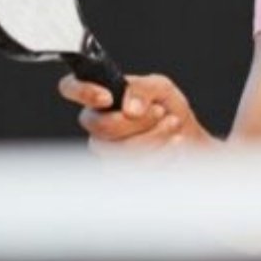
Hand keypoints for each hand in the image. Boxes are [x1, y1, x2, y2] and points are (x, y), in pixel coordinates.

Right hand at [58, 72, 217, 153]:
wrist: (189, 142)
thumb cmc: (169, 111)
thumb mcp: (161, 88)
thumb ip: (142, 88)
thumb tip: (129, 106)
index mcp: (102, 97)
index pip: (71, 87)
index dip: (82, 91)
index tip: (107, 98)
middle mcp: (98, 123)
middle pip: (99, 125)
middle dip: (136, 120)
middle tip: (159, 112)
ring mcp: (106, 149)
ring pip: (117, 149)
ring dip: (154, 136)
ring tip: (173, 125)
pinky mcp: (120, 172)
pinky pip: (131, 168)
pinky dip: (160, 153)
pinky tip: (173, 144)